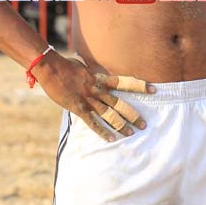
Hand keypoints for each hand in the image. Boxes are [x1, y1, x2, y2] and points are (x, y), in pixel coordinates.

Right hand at [37, 52, 151, 140]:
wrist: (51, 67)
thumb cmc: (66, 66)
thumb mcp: (85, 68)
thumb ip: (94, 74)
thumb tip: (98, 73)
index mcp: (101, 79)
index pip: (125, 82)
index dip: (140, 86)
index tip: (154, 90)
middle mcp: (98, 90)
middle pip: (120, 104)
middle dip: (133, 114)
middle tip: (144, 124)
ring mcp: (89, 99)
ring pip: (109, 114)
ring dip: (121, 125)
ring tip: (131, 133)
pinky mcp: (78, 108)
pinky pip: (92, 122)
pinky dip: (102, 131)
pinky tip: (110, 138)